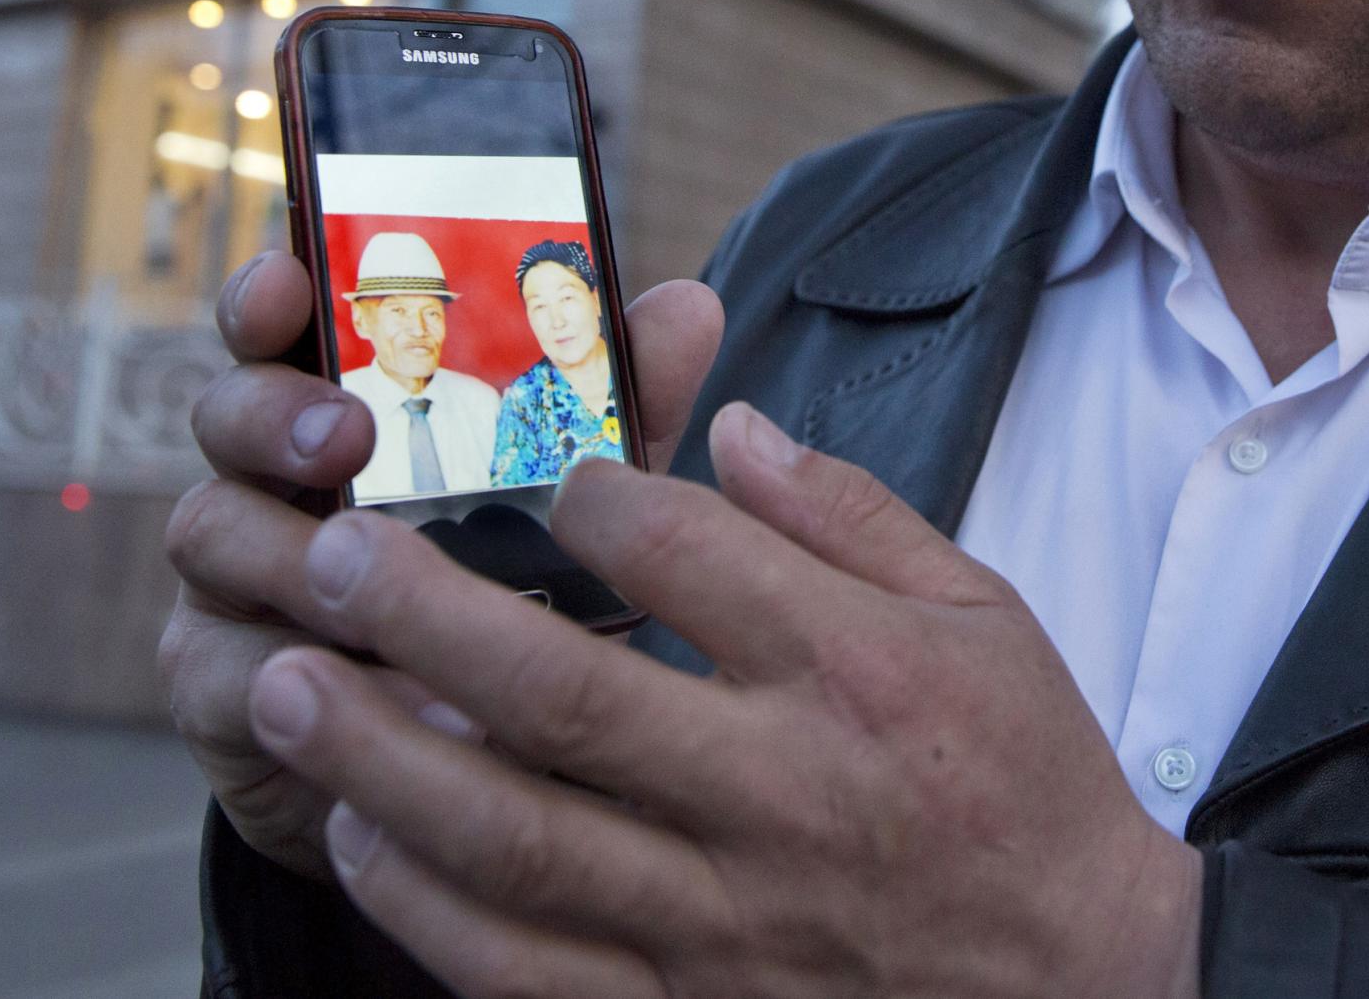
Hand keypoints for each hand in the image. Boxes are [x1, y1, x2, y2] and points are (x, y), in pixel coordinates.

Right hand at [157, 249, 720, 879]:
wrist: (479, 755)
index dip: (271, 293)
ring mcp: (232, 583)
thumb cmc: (513, 582)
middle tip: (348, 431)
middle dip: (277, 410)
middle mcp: (272, 479)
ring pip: (211, 534)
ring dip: (290, 543)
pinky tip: (393, 692)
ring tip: (365, 561)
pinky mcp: (223, 693)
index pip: (283, 324)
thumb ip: (610, 398)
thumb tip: (690, 305)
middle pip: (227, 414)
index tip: (290, 278)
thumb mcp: (572, 486)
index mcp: (343, 404)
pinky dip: (308, 677)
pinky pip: (235, 674)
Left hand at [244, 402, 1203, 998]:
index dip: (579, 499)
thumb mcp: (983, 612)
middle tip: (323, 559)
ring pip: (514, 842)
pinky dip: (424, 908)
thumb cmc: (1026, 784)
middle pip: (563, 695)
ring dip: (379, 760)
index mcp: (855, 671)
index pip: (681, 556)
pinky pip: (526, 971)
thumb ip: (850, 515)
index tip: (528, 476)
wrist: (1087, 988)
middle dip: (420, 618)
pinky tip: (358, 835)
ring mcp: (725, 920)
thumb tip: (728, 425)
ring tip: (281, 688)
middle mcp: (779, 793)